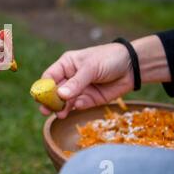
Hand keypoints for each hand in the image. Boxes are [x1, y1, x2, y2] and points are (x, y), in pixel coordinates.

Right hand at [39, 35, 169, 118]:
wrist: (133, 67)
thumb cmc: (109, 59)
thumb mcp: (91, 68)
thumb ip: (76, 83)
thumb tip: (60, 95)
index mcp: (66, 65)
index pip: (49, 77)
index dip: (43, 87)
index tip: (39, 97)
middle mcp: (70, 78)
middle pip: (55, 92)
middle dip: (50, 101)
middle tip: (45, 110)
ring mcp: (79, 90)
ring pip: (65, 101)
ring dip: (61, 108)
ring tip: (60, 114)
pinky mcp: (89, 99)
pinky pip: (78, 106)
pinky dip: (76, 108)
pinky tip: (77, 107)